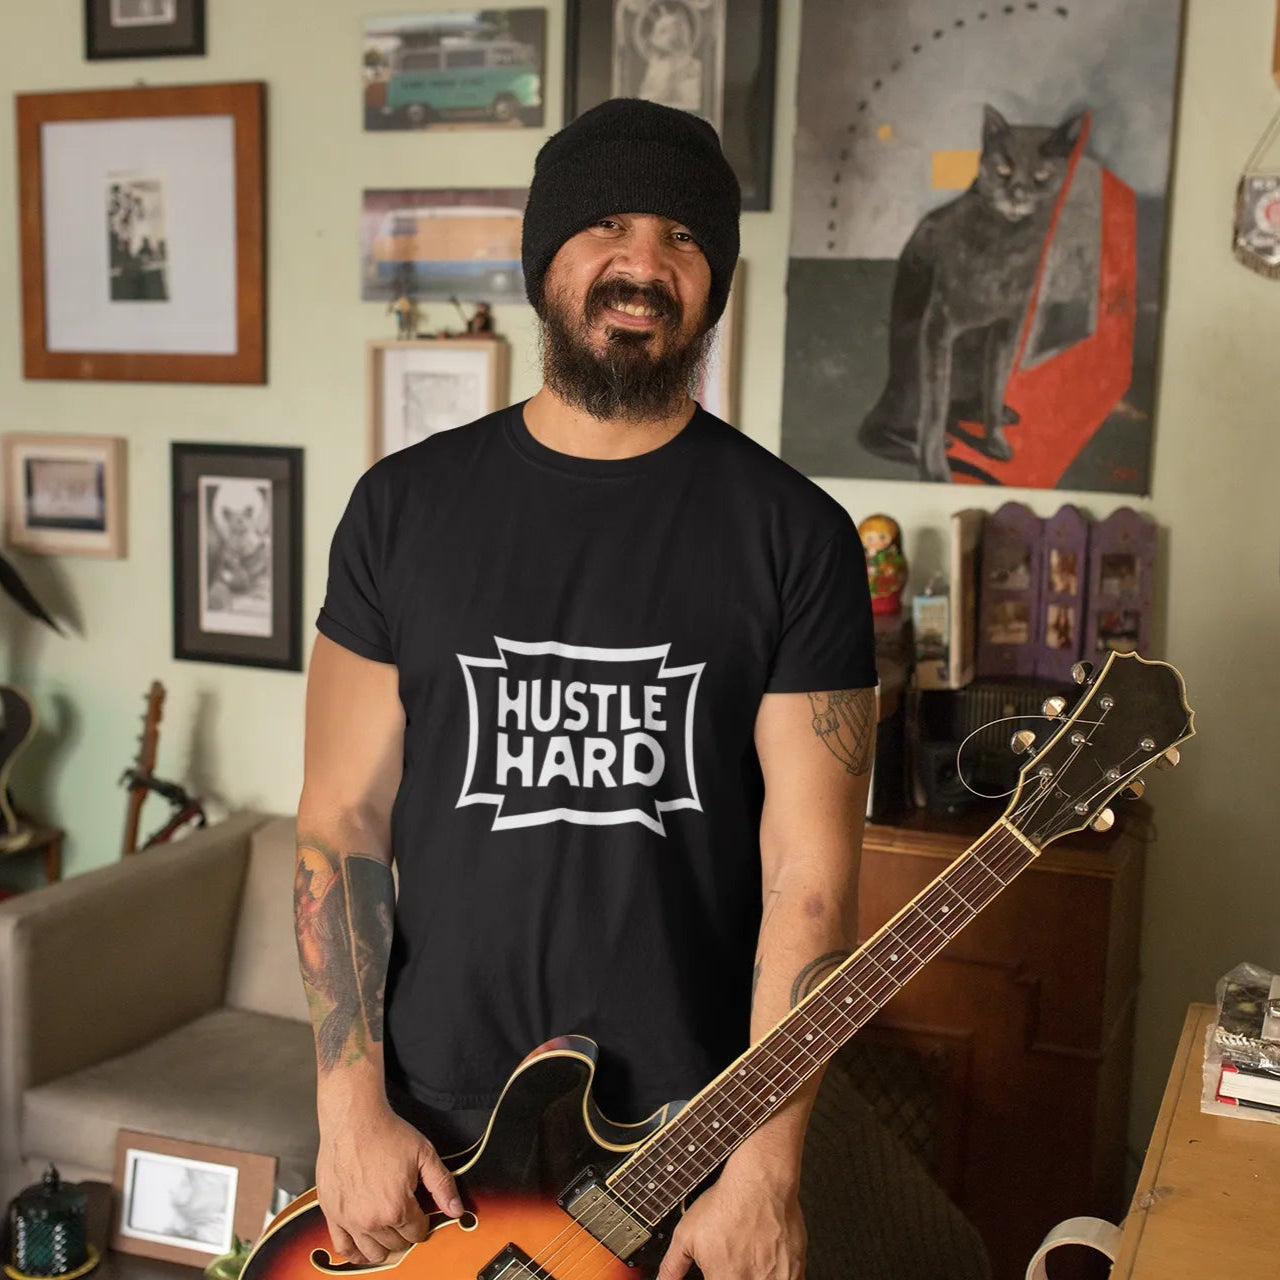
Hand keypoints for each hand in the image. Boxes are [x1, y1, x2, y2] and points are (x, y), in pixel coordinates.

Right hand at [315, 1097, 463, 1264]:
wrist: (353, 1120)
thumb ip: (442, 1184)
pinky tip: (362, 1248)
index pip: (417, 1233)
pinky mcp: (332, 1213)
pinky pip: (343, 1248)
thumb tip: (456, 1210)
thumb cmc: (386, 1133)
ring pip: (372, 1252)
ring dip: (384, 1246)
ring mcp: (349, 1220)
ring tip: (388, 1231)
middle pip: (396, 1244)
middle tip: (405, 1215)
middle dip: (405, 1232)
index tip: (421, 1213)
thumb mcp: (424, 1154)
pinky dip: (355, 1253)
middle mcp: (372, 1220)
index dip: (423, 1222)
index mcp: (397, 1207)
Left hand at [656, 1159, 806, 1279]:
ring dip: (755, 1276)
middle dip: (734, 1275)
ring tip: (750, 1259)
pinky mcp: (796, 1270)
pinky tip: (766, 1263)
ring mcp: (777, 1279)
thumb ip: (672, 1267)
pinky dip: (776, 1276)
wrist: (761, 1182)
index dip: (714, 1277)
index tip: (715, 1271)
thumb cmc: (728, 1204)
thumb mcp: (686, 1235)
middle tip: (733, 1263)